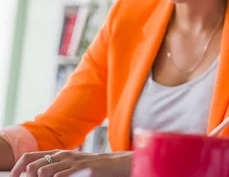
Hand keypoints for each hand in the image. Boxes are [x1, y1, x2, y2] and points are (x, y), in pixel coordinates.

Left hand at [10, 150, 130, 176]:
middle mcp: (62, 155)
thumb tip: (32, 173)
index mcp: (57, 153)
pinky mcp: (80, 170)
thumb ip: (53, 166)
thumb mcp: (69, 163)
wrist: (113, 164)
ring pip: (43, 172)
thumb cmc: (89, 167)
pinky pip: (59, 176)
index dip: (16, 169)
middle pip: (33, 166)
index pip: (28, 157)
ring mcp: (71, 162)